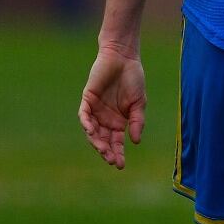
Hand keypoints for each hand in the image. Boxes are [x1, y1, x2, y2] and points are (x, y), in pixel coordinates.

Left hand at [79, 46, 145, 169]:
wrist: (124, 58)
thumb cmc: (133, 79)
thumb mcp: (139, 103)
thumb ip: (137, 121)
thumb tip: (135, 141)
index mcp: (118, 121)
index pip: (116, 141)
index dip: (118, 153)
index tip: (120, 165)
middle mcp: (105, 118)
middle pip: (103, 140)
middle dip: (107, 151)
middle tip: (112, 160)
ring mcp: (95, 110)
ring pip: (92, 131)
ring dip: (96, 141)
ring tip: (103, 150)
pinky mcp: (87, 99)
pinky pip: (84, 114)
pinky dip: (86, 123)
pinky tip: (91, 130)